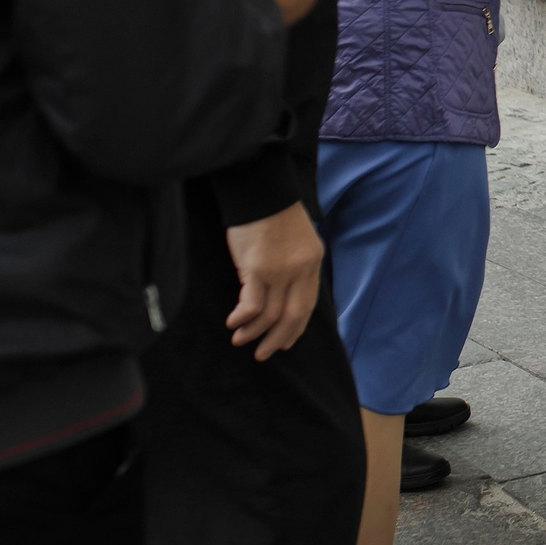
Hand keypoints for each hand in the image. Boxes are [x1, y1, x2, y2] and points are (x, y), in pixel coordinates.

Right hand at [224, 202, 324, 360]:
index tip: (287, 342)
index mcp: (312, 262)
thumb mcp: (298, 239)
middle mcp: (300, 270)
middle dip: (278, 338)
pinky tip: (233, 324)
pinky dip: (243, 318)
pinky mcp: (257, 268)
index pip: (307, 304)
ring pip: (270, 314)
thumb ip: (296, 263)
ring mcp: (279, 270)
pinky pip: (252, 304)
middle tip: (264, 353)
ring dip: (254, 332)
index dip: (296, 327)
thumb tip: (286, 289)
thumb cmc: (272, 213)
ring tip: (241, 340)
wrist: (260, 191)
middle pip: (292, 315)